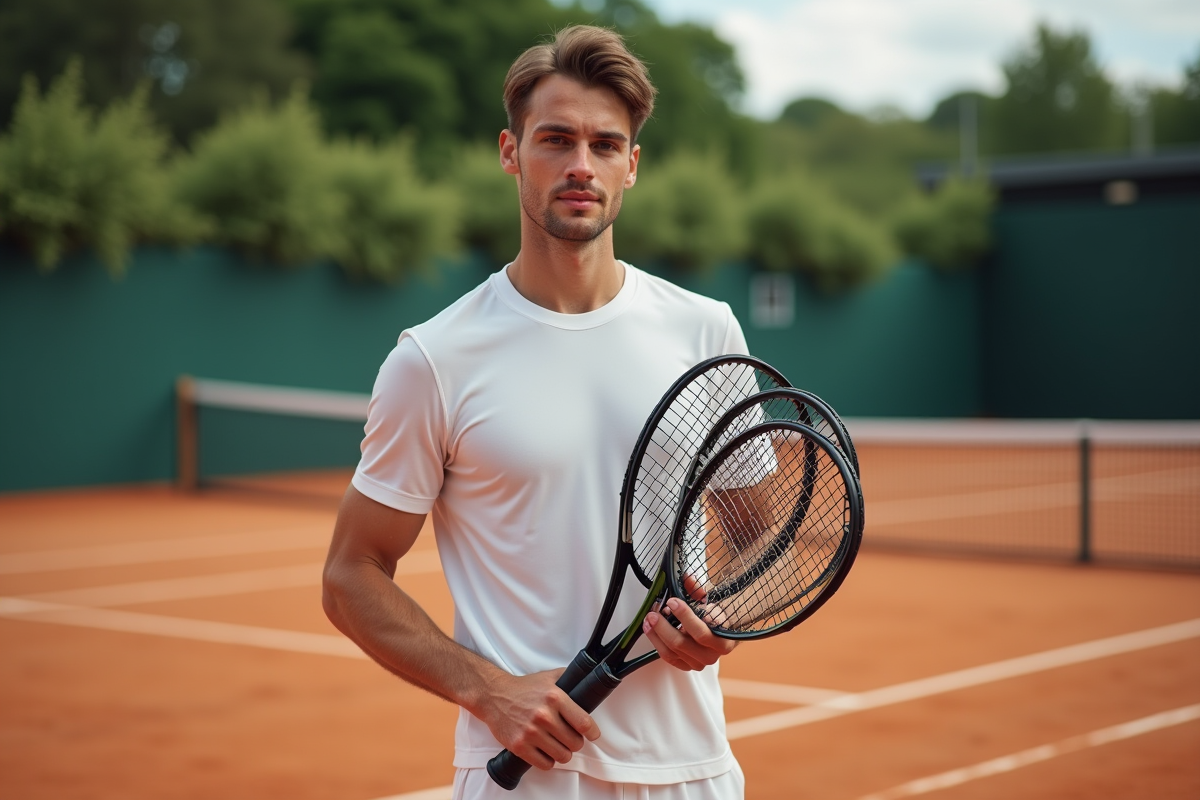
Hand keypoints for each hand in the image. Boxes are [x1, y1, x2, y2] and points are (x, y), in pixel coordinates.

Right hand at [478, 668, 599, 769]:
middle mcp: (544, 716)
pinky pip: (544, 764)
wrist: (494, 695)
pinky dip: (548, 761)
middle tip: (570, 738)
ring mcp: (531, 732)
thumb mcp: (548, 677)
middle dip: (576, 742)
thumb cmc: (523, 688)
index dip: (593, 732)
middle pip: (575, 743)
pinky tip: (545, 752)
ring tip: (558, 746)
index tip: (593, 735)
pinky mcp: (519, 746)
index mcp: (555, 698)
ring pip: (562, 756)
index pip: (584, 723)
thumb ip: (569, 677)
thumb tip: (588, 679)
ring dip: (563, 753)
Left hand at [641, 575, 736, 670]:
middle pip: (682, 643)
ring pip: (672, 651)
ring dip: (657, 635)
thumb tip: (687, 578)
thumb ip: (698, 590)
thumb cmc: (717, 617)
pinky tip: (651, 631)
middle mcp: (711, 655)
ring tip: (649, 620)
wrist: (721, 634)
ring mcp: (698, 662)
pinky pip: (668, 658)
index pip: (701, 631)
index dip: (685, 616)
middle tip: (654, 613)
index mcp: (723, 640)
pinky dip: (657, 643)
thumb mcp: (711, 600)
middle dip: (664, 626)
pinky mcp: (687, 666)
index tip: (673, 601)